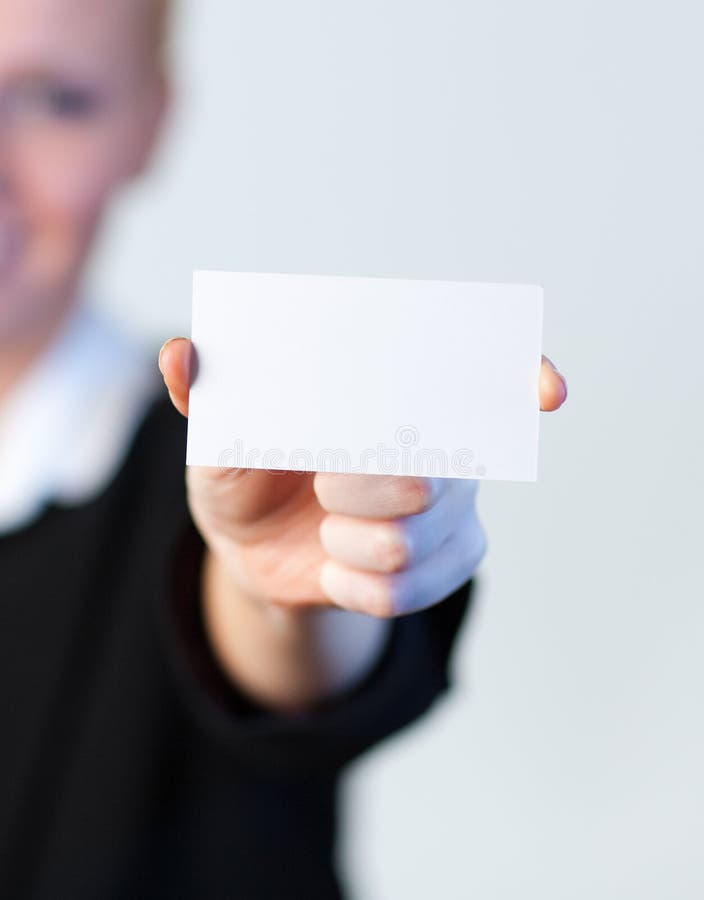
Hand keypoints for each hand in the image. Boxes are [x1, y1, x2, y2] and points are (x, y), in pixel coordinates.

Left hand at [159, 340, 566, 619]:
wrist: (254, 548)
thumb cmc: (246, 470)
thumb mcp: (215, 434)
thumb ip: (207, 393)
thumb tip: (182, 353)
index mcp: (396, 397)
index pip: (482, 373)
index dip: (524, 376)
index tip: (546, 390)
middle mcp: (442, 443)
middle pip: (429, 478)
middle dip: (355, 489)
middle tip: (323, 479)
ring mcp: (453, 507)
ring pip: (407, 542)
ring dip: (343, 543)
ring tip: (326, 527)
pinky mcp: (450, 562)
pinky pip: (402, 592)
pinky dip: (350, 586)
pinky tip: (337, 567)